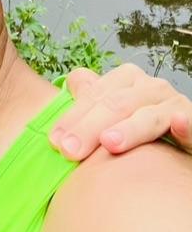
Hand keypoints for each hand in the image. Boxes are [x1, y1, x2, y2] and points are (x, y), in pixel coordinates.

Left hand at [50, 64, 191, 159]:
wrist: (180, 146)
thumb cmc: (140, 130)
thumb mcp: (116, 113)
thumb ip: (94, 99)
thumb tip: (72, 81)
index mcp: (126, 79)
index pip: (94, 96)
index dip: (73, 117)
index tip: (54, 142)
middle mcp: (151, 87)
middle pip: (115, 105)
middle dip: (90, 128)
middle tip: (69, 151)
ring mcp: (174, 104)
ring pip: (148, 116)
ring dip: (130, 129)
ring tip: (109, 143)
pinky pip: (191, 124)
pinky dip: (186, 125)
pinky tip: (179, 124)